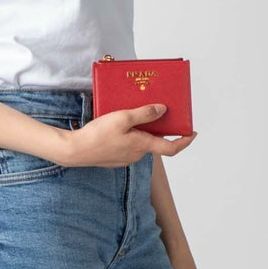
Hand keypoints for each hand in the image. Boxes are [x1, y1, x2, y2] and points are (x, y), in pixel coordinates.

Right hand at [56, 104, 197, 167]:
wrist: (75, 151)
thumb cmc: (97, 135)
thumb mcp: (123, 117)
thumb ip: (145, 113)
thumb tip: (162, 110)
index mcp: (142, 145)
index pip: (171, 148)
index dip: (185, 141)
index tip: (192, 133)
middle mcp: (136, 155)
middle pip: (154, 141)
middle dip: (158, 128)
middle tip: (156, 111)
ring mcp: (125, 158)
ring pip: (140, 142)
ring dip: (141, 130)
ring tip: (132, 114)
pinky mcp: (115, 158)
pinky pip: (128, 145)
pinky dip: (129, 135)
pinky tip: (118, 125)